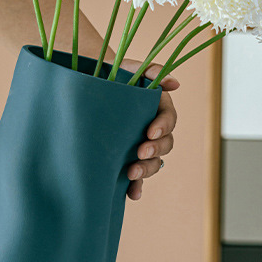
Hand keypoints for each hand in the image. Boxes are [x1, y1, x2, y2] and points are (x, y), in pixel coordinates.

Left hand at [119, 60, 178, 200]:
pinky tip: (132, 193)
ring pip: (155, 162)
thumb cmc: (110, 75)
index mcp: (157, 107)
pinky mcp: (128, 159)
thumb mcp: (128, 68)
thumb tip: (174, 84)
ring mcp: (141, 145)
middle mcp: (152, 129)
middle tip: (140, 152)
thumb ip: (150, 71)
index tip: (150, 132)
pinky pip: (138, 177)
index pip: (169, 118)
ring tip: (132, 173)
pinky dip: (137, 186)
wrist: (86, 87)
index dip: (163, 127)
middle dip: (155, 150)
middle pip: (166, 144)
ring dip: (147, 169)